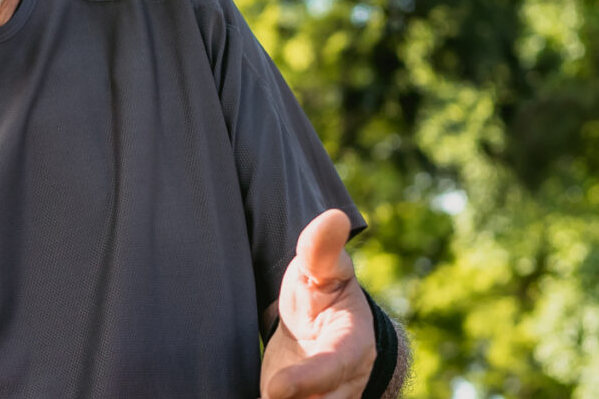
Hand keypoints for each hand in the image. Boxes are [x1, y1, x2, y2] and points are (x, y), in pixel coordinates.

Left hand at [259, 209, 377, 398]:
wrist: (322, 330)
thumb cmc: (322, 294)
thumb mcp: (322, 269)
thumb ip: (321, 249)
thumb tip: (335, 217)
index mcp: (351, 347)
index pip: (333, 368)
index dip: (308, 380)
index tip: (275, 388)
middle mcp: (343, 386)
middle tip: (264, 393)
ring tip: (253, 397)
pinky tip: (247, 397)